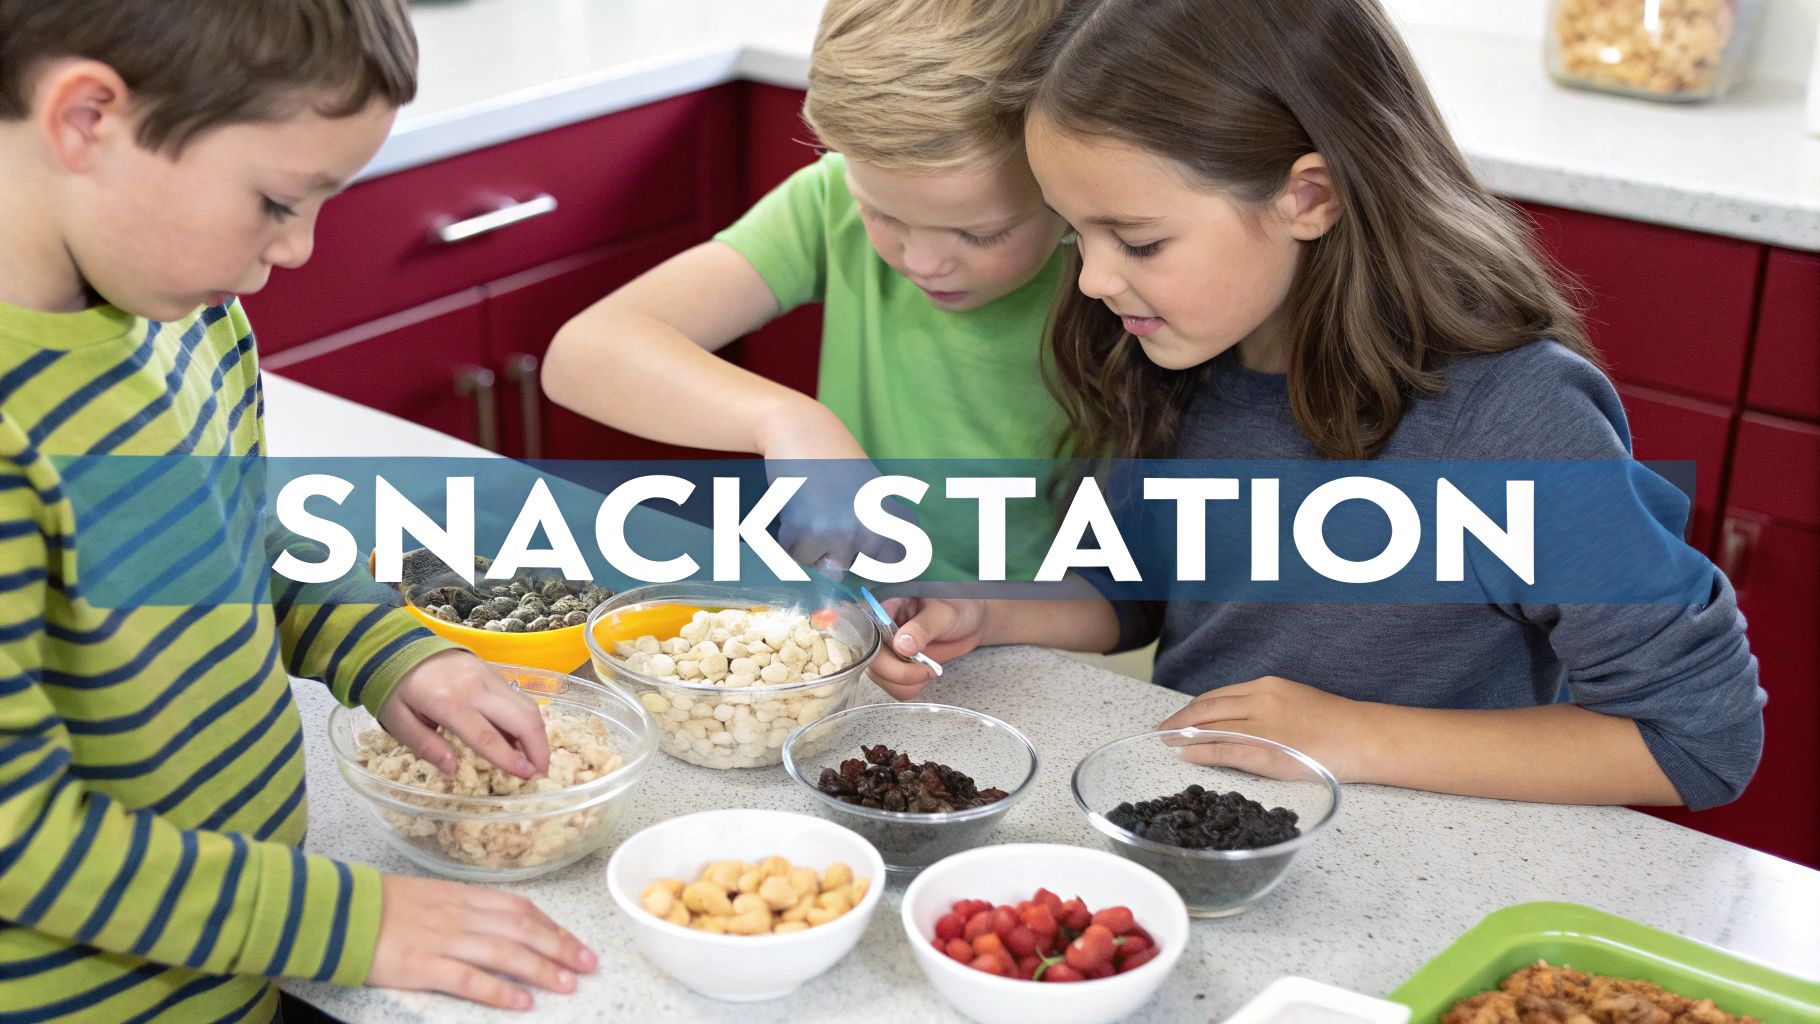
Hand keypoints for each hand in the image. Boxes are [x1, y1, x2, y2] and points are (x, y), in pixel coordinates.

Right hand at [367, 875, 596, 1008]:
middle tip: (588, 964)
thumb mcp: (431, 895)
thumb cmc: (382, 905)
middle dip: (561, 947)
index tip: (575, 943)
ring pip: (504, 952)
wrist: (337, 911)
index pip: (521, 909)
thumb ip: (465, 908)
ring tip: (568, 984)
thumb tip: (499, 922)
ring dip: (541, 968)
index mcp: (464, 896)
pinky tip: (522, 1002)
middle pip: (523, 929)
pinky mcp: (422, 965)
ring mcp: (443, 940)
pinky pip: (468, 978)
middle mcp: (461, 915)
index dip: (553, 926)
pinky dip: (498, 990)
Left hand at [379, 649, 549, 777]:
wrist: (402, 647)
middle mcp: (475, 687)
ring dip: (538, 735)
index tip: (528, 777)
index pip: (486, 735)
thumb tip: (452, 769)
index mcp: (448, 702)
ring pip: (527, 706)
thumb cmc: (398, 689)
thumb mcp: (398, 721)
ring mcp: (489, 676)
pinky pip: (520, 699)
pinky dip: (528, 722)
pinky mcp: (495, 672)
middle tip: (540, 774)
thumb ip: (425, 746)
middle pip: (521, 717)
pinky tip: (522, 740)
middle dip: (538, 748)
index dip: (509, 758)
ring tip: (536, 760)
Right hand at [758, 399, 903, 575]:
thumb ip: (879, 535)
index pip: (893, 568)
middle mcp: (875, 531)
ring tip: (814, 511)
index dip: (871, 561)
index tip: (858, 544)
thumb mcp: (876, 497)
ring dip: (813, 547)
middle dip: (837, 552)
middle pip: (852, 569)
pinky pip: (797, 557)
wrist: (804, 432)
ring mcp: (841, 533)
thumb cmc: (838, 465)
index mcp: (897, 522)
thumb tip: (863, 581)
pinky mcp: (808, 532)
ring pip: (823, 566)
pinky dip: (791, 540)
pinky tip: (797, 509)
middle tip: (830, 514)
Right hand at [866, 597, 988, 699]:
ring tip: (929, 669)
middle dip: (900, 673)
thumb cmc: (957, 606)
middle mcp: (881, 633)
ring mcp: (889, 652)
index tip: (908, 655)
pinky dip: (911, 687)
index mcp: (885, 611)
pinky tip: (925, 675)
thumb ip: (922, 627)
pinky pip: (895, 687)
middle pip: (874, 663)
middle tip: (925, 669)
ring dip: (907, 683)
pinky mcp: (899, 668)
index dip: (883, 653)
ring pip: (882, 679)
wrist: (972, 622)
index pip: (869, 637)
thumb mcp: (942, 613)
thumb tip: (901, 645)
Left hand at [1157, 675, 1377, 783]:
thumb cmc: (1337, 725)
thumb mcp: (1295, 703)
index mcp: (1267, 686)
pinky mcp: (1267, 750)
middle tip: (1161, 731)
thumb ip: (1265, 708)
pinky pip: (1222, 749)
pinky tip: (1185, 755)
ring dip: (1183, 735)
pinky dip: (1199, 751)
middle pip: (1206, 708)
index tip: (1178, 717)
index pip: (1218, 696)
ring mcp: (1263, 724)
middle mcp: (1261, 700)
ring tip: (1167, 743)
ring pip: (1210, 727)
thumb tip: (1239, 721)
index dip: (1192, 708)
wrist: (1365, 737)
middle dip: (1179, 720)